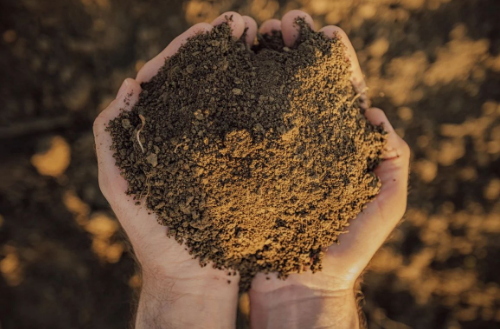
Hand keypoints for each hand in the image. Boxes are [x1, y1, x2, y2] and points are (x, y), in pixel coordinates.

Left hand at [93, 12, 257, 328]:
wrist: (192, 275)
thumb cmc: (152, 233)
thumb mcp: (119, 182)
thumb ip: (111, 135)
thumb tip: (130, 84)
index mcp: (160, 130)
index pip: (171, 77)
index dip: (188, 50)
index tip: (210, 29)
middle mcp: (192, 133)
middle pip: (205, 79)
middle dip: (222, 49)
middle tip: (245, 25)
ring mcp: (219, 147)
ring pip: (232, 96)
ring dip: (245, 66)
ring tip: (264, 40)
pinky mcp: (242, 164)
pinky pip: (252, 125)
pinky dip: (262, 100)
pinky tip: (275, 81)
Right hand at [248, 10, 409, 328]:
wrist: (299, 285)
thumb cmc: (345, 251)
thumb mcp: (384, 206)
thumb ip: (394, 163)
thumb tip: (377, 115)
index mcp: (337, 147)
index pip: (339, 93)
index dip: (334, 62)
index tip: (326, 34)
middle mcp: (303, 144)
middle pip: (299, 87)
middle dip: (294, 52)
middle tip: (283, 24)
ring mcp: (272, 154)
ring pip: (266, 99)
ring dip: (263, 65)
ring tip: (253, 36)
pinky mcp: (246, 168)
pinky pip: (239, 128)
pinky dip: (234, 99)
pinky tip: (228, 76)